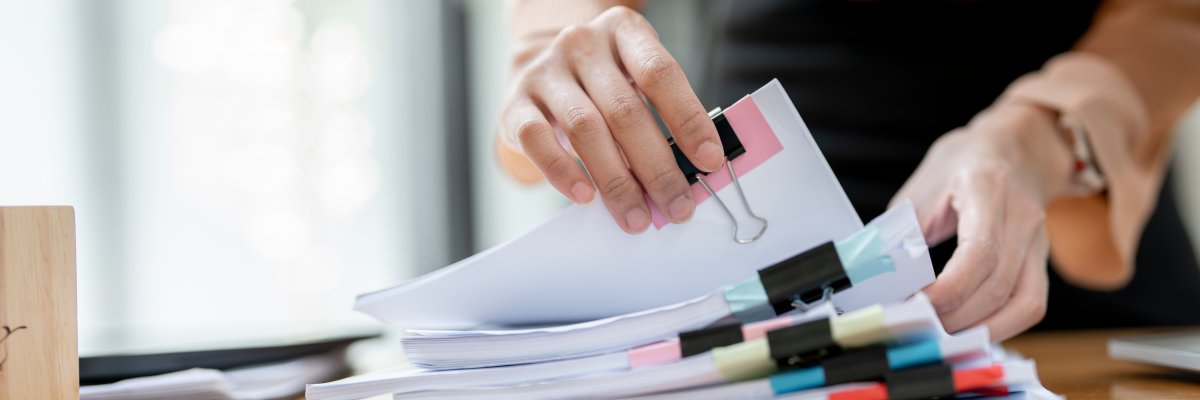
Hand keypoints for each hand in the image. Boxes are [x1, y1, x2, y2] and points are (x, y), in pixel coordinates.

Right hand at [497, 6, 724, 233]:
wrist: (537, 69)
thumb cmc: (600, 84)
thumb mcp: (634, 81)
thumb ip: (661, 116)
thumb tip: (690, 173)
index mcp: (623, 32)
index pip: (661, 74)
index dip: (688, 120)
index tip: (710, 161)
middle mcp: (582, 45)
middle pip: (625, 110)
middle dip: (656, 166)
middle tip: (677, 206)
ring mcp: (545, 72)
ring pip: (585, 129)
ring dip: (615, 181)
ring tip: (636, 217)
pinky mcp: (514, 103)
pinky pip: (536, 139)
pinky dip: (562, 171)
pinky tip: (585, 196)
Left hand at [891, 102, 1074, 340]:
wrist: (1015, 147)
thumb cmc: (962, 165)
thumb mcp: (924, 186)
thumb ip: (903, 230)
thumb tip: (877, 276)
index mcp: (987, 187)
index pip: (979, 253)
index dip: (948, 290)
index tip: (914, 304)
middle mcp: (1022, 216)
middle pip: (998, 285)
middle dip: (955, 316)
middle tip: (917, 326)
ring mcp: (1039, 241)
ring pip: (1024, 303)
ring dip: (980, 329)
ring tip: (942, 335)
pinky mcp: (1042, 261)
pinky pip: (1031, 305)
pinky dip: (1001, 326)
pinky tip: (970, 330)